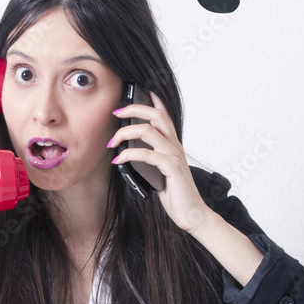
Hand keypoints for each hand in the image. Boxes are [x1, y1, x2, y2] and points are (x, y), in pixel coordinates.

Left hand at [108, 92, 213, 233]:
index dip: (153, 99)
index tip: (139, 89)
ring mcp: (174, 155)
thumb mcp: (160, 171)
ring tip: (111, 141)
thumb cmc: (175, 193)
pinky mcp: (171, 168)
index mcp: (172, 144)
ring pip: (148, 130)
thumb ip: (149, 158)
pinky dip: (128, 154)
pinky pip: (146, 154)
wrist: (192, 213)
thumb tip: (127, 151)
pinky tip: (118, 160)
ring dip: (125, 132)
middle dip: (134, 108)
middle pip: (156, 115)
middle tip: (116, 112)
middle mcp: (174, 145)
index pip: (164, 114)